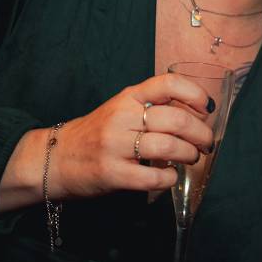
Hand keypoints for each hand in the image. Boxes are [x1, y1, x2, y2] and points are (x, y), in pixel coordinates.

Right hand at [0, 74, 214, 210]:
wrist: (55, 158)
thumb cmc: (97, 134)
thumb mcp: (121, 110)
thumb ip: (151, 108)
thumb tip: (196, 115)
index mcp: (127, 97)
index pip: (168, 83)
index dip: (194, 94)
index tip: (206, 108)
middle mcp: (121, 117)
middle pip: (176, 120)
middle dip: (201, 134)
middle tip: (206, 144)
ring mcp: (115, 146)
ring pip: (168, 147)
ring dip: (189, 155)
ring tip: (191, 158)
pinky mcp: (112, 174)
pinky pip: (153, 177)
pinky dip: (170, 178)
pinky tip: (170, 177)